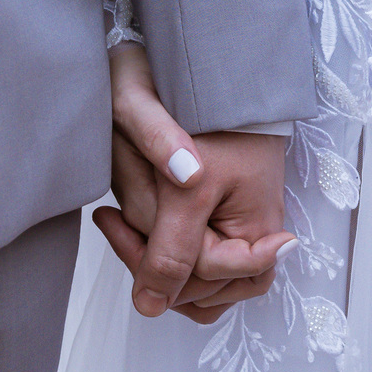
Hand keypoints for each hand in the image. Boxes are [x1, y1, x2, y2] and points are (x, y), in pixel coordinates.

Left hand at [95, 46, 295, 323]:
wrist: (213, 63)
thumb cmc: (210, 114)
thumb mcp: (186, 186)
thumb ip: (171, 250)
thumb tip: (151, 307)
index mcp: (260, 232)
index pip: (207, 279)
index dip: (158, 265)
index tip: (112, 222)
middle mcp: (252, 237)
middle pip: (196, 285)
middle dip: (150, 254)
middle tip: (111, 217)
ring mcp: (234, 228)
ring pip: (186, 276)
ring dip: (146, 250)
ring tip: (115, 215)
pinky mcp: (214, 218)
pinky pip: (181, 255)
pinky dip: (149, 241)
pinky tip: (122, 214)